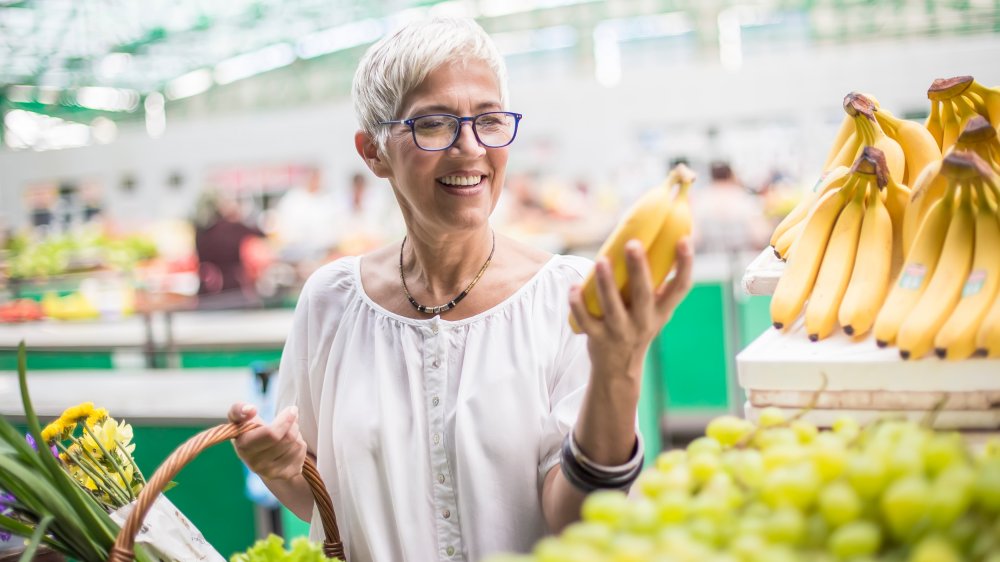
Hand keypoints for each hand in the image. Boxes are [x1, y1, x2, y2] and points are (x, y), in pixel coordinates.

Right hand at [228, 403, 306, 481]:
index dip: (285, 420)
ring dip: (296, 433)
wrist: (258, 455)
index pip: (272, 434)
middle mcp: (255, 464)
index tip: (291, 409)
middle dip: (293, 423)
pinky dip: (300, 445)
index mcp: (244, 447)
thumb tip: (250, 409)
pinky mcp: (285, 476)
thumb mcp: (239, 419)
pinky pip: (302, 454)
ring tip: (286, 432)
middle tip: (291, 416)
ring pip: (297, 445)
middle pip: (288, 438)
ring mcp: (271, 472)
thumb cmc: (249, 432)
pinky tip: (290, 444)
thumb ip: (238, 410)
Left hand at [569, 238, 693, 377]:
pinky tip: (574, 287)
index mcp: (661, 311)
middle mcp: (644, 322)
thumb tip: (661, 237)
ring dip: (606, 283)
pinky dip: (577, 304)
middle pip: (644, 295)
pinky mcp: (598, 338)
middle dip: (639, 269)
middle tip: (632, 244)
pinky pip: (585, 321)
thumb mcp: (655, 310)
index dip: (685, 264)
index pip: (681, 287)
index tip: (684, 238)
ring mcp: (620, 332)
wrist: (620, 368)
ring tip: (602, 260)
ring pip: (613, 307)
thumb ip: (657, 282)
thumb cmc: (638, 325)